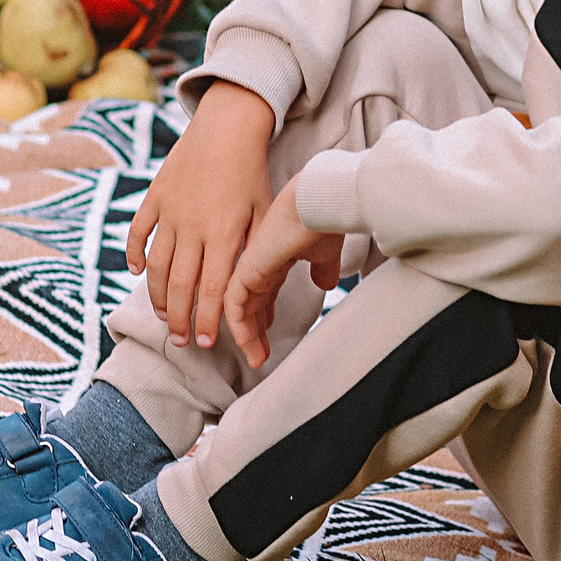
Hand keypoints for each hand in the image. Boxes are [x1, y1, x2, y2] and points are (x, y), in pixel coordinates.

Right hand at [126, 80, 274, 348]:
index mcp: (226, 233)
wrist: (229, 126)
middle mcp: (194, 226)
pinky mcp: (155, 196)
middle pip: (181, 285)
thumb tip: (261, 297)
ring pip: (156, 265)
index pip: (213, 289)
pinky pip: (137, 232)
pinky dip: (133, 254)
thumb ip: (258, 254)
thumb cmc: (254, 173)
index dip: (208, 320)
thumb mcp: (264, 214)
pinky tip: (135, 273)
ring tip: (164, 317)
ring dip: (158, 296)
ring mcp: (170, 211)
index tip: (207, 343)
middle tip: (182, 341)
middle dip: (180, 319)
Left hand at [221, 172, 342, 368]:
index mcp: (275, 255)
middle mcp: (258, 261)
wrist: (319, 201)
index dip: (266, 316)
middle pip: (250, 303)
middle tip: (259, 357)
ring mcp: (250, 264)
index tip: (269, 336)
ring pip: (237, 307)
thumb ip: (322, 268)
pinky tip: (247, 344)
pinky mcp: (246, 269)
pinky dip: (239, 327)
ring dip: (245, 336)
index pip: (264, 292)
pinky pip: (234, 305)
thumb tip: (326, 283)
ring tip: (255, 359)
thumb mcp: (324, 251)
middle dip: (254, 333)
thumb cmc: (325, 218)